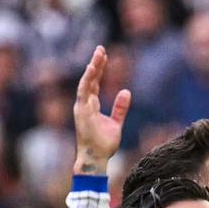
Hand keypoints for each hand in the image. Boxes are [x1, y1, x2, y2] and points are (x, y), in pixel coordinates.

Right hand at [72, 45, 129, 174]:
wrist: (96, 158)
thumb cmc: (103, 143)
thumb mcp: (116, 123)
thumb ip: (120, 108)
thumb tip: (126, 92)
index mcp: (91, 105)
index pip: (94, 83)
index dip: (98, 69)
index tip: (104, 55)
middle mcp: (84, 104)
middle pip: (89, 80)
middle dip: (95, 64)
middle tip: (101, 49)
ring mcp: (82, 108)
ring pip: (86, 84)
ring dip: (91, 69)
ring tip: (98, 55)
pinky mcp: (83, 113)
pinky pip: (84, 94)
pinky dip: (88, 82)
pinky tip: (92, 70)